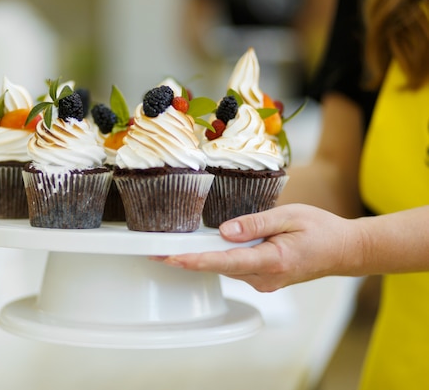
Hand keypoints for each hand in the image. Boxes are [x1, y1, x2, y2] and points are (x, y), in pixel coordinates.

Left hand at [156, 204, 363, 291]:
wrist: (344, 251)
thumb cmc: (321, 230)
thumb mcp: (289, 216)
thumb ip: (256, 223)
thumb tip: (225, 231)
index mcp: (273, 260)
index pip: (225, 261)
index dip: (195, 261)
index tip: (171, 259)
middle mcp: (266, 277)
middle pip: (219, 267)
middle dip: (187, 260)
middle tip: (155, 252)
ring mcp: (265, 282)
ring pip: (226, 269)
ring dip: (200, 260)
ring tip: (171, 249)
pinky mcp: (264, 279)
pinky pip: (235, 269)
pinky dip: (218, 260)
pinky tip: (204, 250)